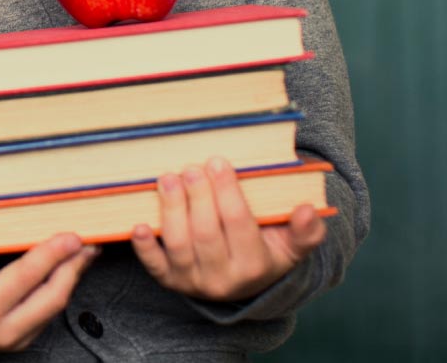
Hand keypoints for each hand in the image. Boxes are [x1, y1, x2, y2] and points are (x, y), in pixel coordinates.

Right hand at [0, 234, 98, 351]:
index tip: (70, 235)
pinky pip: (50, 310)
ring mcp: (17, 338)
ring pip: (55, 305)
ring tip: (84, 249)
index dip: (51, 254)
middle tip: (87, 239)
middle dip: (72, 266)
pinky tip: (67, 266)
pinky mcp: (23, 338)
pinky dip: (62, 285)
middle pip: (52, 296)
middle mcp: (4, 330)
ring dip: (72, 275)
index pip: (26, 277)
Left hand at [131, 158, 326, 302]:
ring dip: (171, 209)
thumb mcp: (292, 245)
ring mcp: (193, 281)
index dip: (227, 192)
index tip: (218, 162)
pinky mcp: (170, 280)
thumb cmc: (267, 250)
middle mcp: (223, 279)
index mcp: (255, 266)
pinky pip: (153, 266)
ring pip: (179, 245)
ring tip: (168, 179)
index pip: (238, 224)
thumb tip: (309, 210)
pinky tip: (137, 224)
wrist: (243, 283)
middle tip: (191, 167)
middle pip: (206, 233)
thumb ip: (306, 231)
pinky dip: (143, 247)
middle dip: (197, 196)